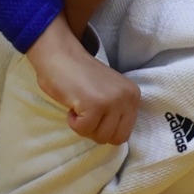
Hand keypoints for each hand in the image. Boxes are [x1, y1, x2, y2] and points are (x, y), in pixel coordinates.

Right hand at [24, 18, 138, 146]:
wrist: (59, 54)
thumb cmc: (78, 74)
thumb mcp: (109, 92)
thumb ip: (116, 111)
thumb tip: (114, 138)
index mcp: (133, 95)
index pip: (125, 132)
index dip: (105, 128)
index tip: (94, 112)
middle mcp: (128, 98)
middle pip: (116, 138)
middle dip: (96, 131)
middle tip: (85, 112)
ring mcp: (112, 101)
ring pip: (100, 137)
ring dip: (84, 126)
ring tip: (79, 105)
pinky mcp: (95, 104)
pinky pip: (83, 129)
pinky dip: (73, 122)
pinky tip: (72, 104)